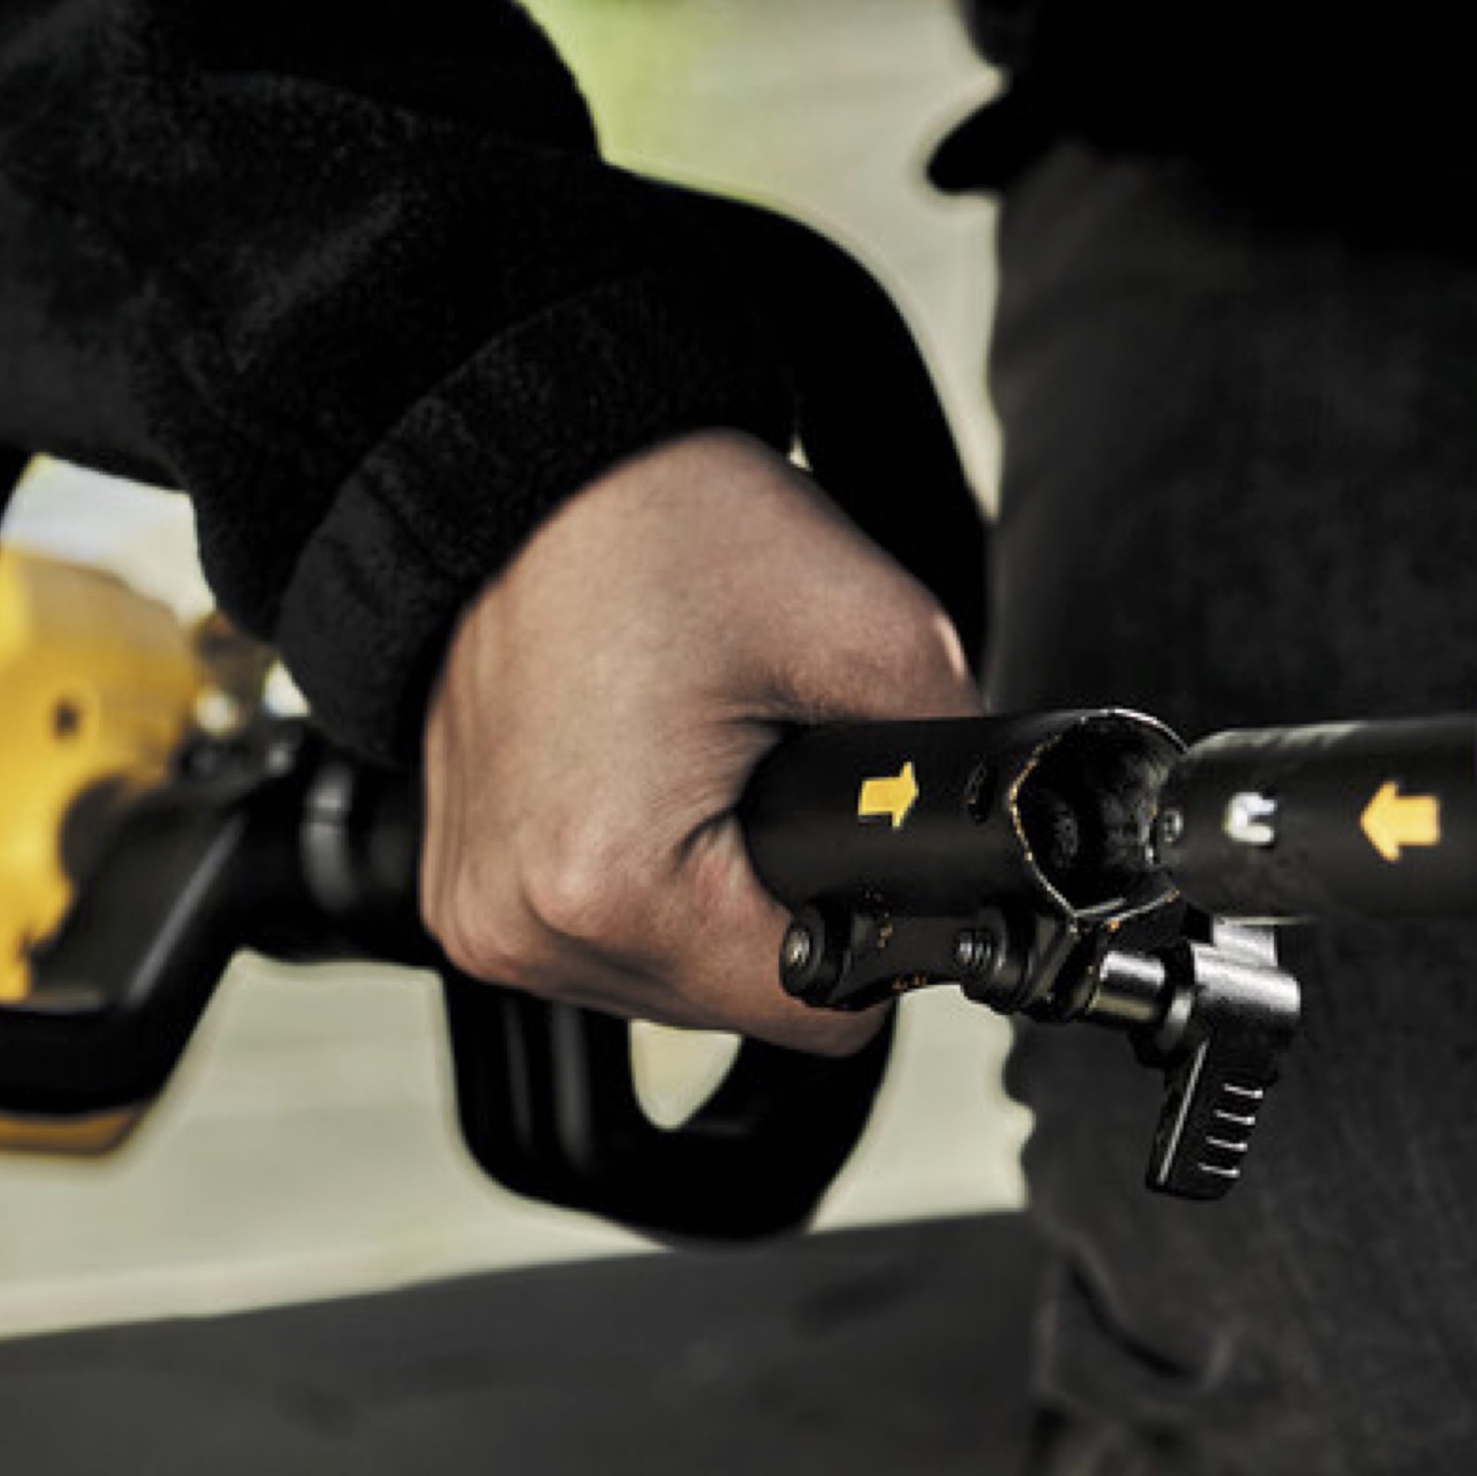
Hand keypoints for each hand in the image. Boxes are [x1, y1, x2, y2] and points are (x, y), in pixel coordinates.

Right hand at [420, 430, 977, 1048]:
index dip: (877, 927)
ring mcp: (482, 918)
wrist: (533, 465)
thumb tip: (1010, 851)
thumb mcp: (877, 634)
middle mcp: (526, 926)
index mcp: (610, 889)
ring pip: (679, 980)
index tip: (868, 840)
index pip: (819, 1010)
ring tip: (711, 764)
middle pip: (745, 1000)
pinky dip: (654, 878)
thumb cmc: (665, 525)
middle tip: (781, 770)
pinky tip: (656, 783)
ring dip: (721, 895)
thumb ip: (962, 770)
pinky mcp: (466, 893)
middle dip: (792, 897)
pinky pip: (606, 939)